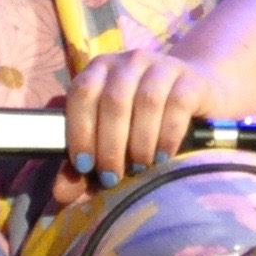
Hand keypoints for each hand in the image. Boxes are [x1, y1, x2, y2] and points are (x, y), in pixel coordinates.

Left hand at [57, 44, 224, 187]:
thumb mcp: (110, 139)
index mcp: (100, 70)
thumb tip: (61, 193)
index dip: (80, 130)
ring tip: (139, 167)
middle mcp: (129, 62)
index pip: (81, 93)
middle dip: (110, 145)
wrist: (194, 96)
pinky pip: (177, 105)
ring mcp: (162, 66)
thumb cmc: (142, 121)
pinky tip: (163, 156)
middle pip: (113, 101)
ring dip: (139, 142)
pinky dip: (167, 136)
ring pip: (146, 101)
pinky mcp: (191, 79)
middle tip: (112, 177)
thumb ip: (84, 163)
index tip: (84, 165)